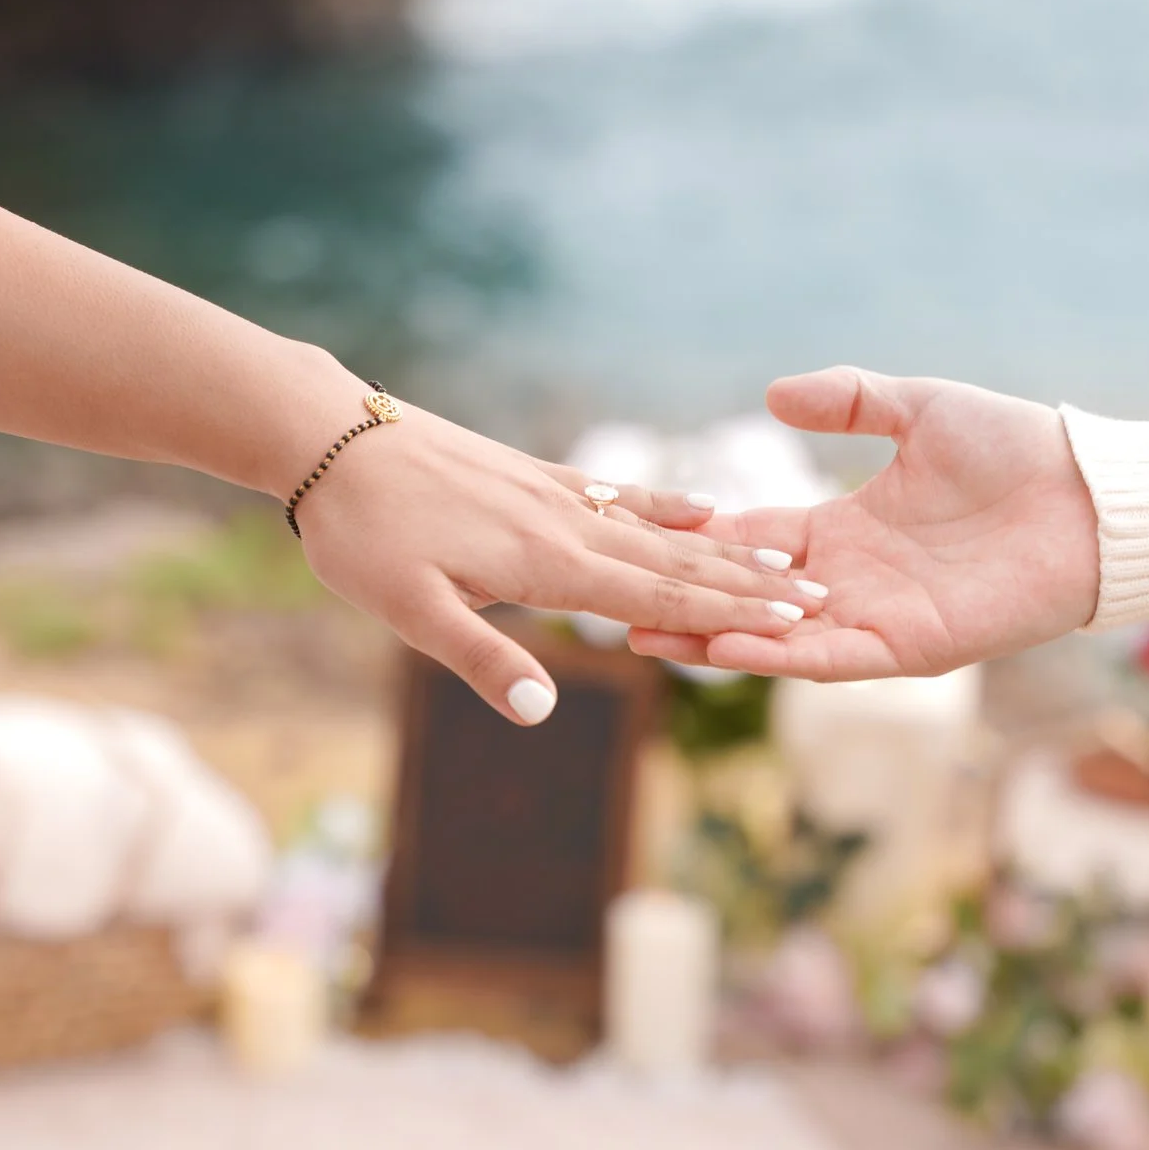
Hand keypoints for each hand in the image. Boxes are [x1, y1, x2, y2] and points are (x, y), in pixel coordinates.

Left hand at [289, 365, 827, 720]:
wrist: (327, 436)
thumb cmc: (360, 533)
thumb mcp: (407, 611)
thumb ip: (479, 659)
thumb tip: (544, 713)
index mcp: (547, 565)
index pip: (658, 599)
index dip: (729, 615)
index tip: (796, 623)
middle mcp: (566, 524)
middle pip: (676, 561)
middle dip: (750, 583)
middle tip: (822, 596)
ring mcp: (553, 495)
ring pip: (657, 528)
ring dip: (724, 547)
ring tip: (783, 557)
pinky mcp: (532, 475)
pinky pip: (618, 494)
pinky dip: (667, 504)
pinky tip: (697, 503)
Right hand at [627, 367, 1098, 679]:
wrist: (1089, 496)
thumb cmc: (1014, 449)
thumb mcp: (916, 407)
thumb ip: (846, 401)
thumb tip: (770, 397)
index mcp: (847, 526)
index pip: (751, 538)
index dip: (696, 540)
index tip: (633, 535)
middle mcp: (852, 579)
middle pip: (748, 597)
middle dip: (684, 601)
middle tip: (611, 603)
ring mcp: (878, 617)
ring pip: (777, 637)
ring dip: (713, 637)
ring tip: (646, 636)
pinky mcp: (911, 647)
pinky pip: (830, 658)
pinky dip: (778, 656)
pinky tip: (725, 645)